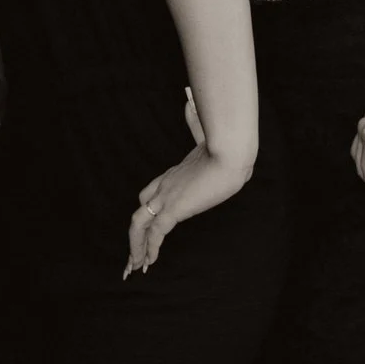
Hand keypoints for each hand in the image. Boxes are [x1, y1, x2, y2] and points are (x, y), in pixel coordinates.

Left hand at [127, 88, 252, 276]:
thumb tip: (188, 97)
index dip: (147, 209)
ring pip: (139, 224)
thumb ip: (196, 120)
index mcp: (174, 172)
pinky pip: (155, 234)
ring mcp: (168, 197)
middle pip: (141, 209)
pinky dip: (148, 249)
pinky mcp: (175, 208)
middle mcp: (166, 185)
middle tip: (133, 254)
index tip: (148, 226)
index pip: (151, 193)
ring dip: (136, 247)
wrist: (231, 150)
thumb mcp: (210, 135)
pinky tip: (147, 263)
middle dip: (136, 233)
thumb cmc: (227, 145)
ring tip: (134, 266)